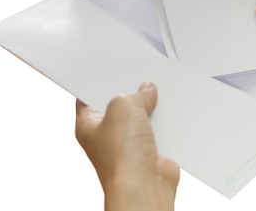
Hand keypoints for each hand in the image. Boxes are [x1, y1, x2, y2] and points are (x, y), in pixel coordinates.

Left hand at [75, 82, 179, 210]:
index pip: (88, 96)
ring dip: (149, 109)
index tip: (111, 68)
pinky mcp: (148, 153)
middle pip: (118, 106)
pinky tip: (168, 114)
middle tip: (139, 79)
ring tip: (156, 95)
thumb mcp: (124, 106)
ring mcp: (127, 146)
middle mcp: (105, 137)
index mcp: (87, 125)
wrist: (144, 187)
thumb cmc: (121, 156)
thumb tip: (145, 91)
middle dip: (130, 94)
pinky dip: (163, 124)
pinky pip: (156, 132)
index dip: (99, 81)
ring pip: (139, 119)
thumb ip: (134, 94)